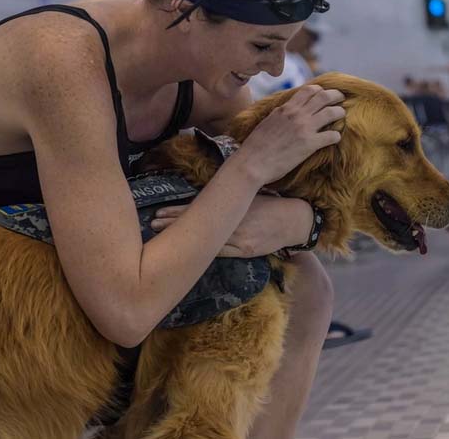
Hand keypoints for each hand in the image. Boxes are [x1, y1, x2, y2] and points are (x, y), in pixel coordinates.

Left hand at [150, 196, 312, 257]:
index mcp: (233, 205)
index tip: (159, 211)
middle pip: (198, 224)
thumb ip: (230, 197)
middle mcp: (234, 222)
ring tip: (162, 238)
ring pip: (206, 241)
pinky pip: (221, 252)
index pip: (199, 209)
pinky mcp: (246, 251)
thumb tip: (206, 198)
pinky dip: (204, 252)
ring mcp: (239, 239)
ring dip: (184, 240)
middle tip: (153, 223)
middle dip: (174, 224)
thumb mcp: (250, 194)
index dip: (178, 212)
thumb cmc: (272, 204)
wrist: (295, 221)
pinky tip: (188, 255)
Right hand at [237, 85, 344, 184]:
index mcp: (286, 108)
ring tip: (342, 115)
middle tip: (341, 99)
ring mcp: (304, 128)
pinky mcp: (309, 145)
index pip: (308, 90)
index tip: (324, 94)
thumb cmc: (256, 145)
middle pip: (324, 97)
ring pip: (331, 112)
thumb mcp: (268, 121)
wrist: (252, 162)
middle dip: (335, 95)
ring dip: (340, 112)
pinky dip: (336, 135)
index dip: (320, 90)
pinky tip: (335, 138)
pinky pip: (332, 135)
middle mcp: (297, 114)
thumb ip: (280, 113)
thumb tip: (286, 110)